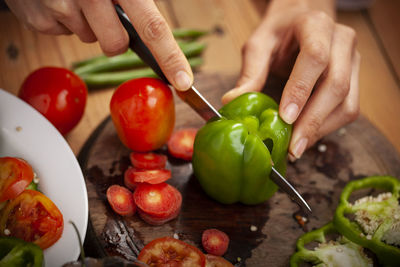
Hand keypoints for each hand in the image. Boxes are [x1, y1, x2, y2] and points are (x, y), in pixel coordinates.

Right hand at [5, 0, 192, 90]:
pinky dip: (64, 20)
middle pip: (117, 45)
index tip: (184, 82)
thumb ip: (135, 1)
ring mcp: (62, 7)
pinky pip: (63, 33)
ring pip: (89, 39)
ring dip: (87, 24)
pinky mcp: (40, 19)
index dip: (171, 57)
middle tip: (103, 10)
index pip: (153, 27)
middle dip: (114, 37)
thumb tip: (155, 34)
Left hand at [222, 0, 359, 159]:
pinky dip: (328, 128)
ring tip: (297, 148)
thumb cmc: (280, 32)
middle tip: (292, 147)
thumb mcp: (259, 44)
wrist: (302, 20)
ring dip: (322, 129)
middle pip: (336, 85)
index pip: (315, 57)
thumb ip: (250, 72)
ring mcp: (352, 61)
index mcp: (316, 25)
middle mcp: (342, 41)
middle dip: (313, 120)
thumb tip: (231, 101)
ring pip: (348, 103)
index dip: (301, 90)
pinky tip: (306, 137)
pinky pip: (348, 109)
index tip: (285, 118)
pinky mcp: (355, 79)